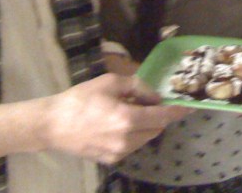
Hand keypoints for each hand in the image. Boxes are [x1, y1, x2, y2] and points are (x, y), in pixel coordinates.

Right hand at [44, 73, 190, 163]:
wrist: (52, 125)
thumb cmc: (80, 99)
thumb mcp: (110, 82)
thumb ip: (137, 87)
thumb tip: (154, 97)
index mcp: (127, 119)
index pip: (162, 116)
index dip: (177, 111)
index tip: (189, 107)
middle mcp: (127, 140)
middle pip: (156, 128)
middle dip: (158, 115)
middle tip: (146, 102)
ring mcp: (119, 153)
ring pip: (146, 138)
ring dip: (146, 125)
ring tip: (128, 111)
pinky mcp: (111, 160)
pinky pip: (132, 146)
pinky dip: (134, 135)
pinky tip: (118, 124)